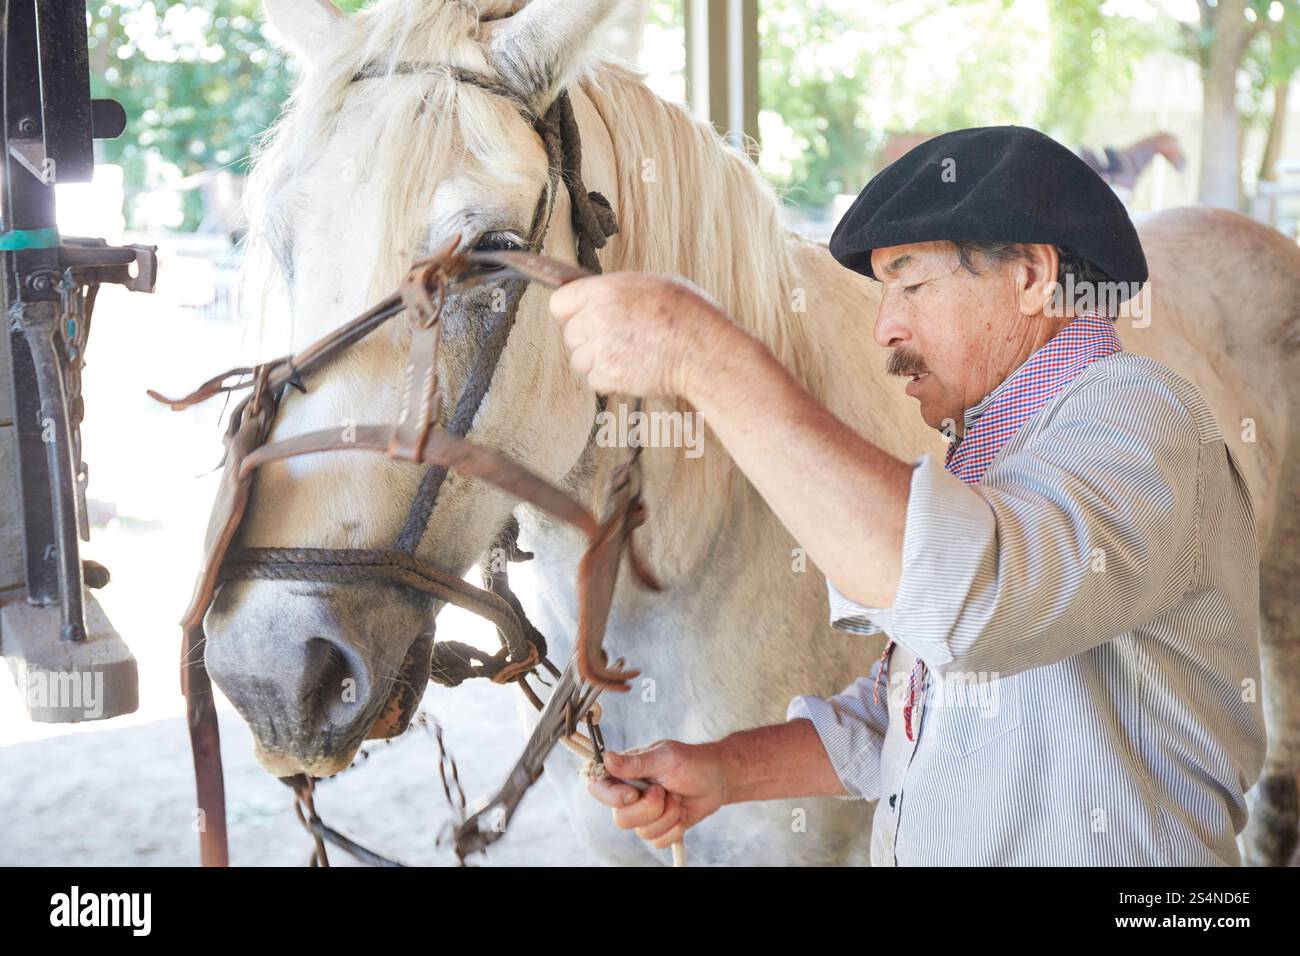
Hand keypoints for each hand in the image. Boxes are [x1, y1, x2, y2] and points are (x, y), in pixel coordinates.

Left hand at [547, 272, 734, 399]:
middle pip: (570, 336)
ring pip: (580, 362)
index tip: (579, 318)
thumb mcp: (654, 284)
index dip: (569, 313)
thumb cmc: (689, 315)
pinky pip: (595, 382)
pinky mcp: (610, 376)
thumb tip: (601, 297)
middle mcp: (598, 318)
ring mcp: (602, 349)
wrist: (704, 351)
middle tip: (614, 340)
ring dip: (598, 363)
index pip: (559, 303)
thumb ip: (618, 292)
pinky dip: (610, 381)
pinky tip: (632, 370)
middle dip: (587, 341)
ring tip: (626, 356)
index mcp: (606, 290)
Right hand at [586, 739, 726, 848]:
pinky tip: (682, 811)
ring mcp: (643, 813)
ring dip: (667, 816)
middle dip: (649, 809)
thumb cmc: (691, 761)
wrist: (717, 780)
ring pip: (641, 832)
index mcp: (624, 772)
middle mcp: (629, 795)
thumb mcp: (664, 757)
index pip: (597, 787)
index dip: (611, 796)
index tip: (633, 794)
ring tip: (677, 797)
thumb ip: (635, 762)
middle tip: (664, 791)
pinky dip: (675, 827)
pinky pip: (658, 841)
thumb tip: (607, 759)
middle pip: (621, 818)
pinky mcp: (658, 828)